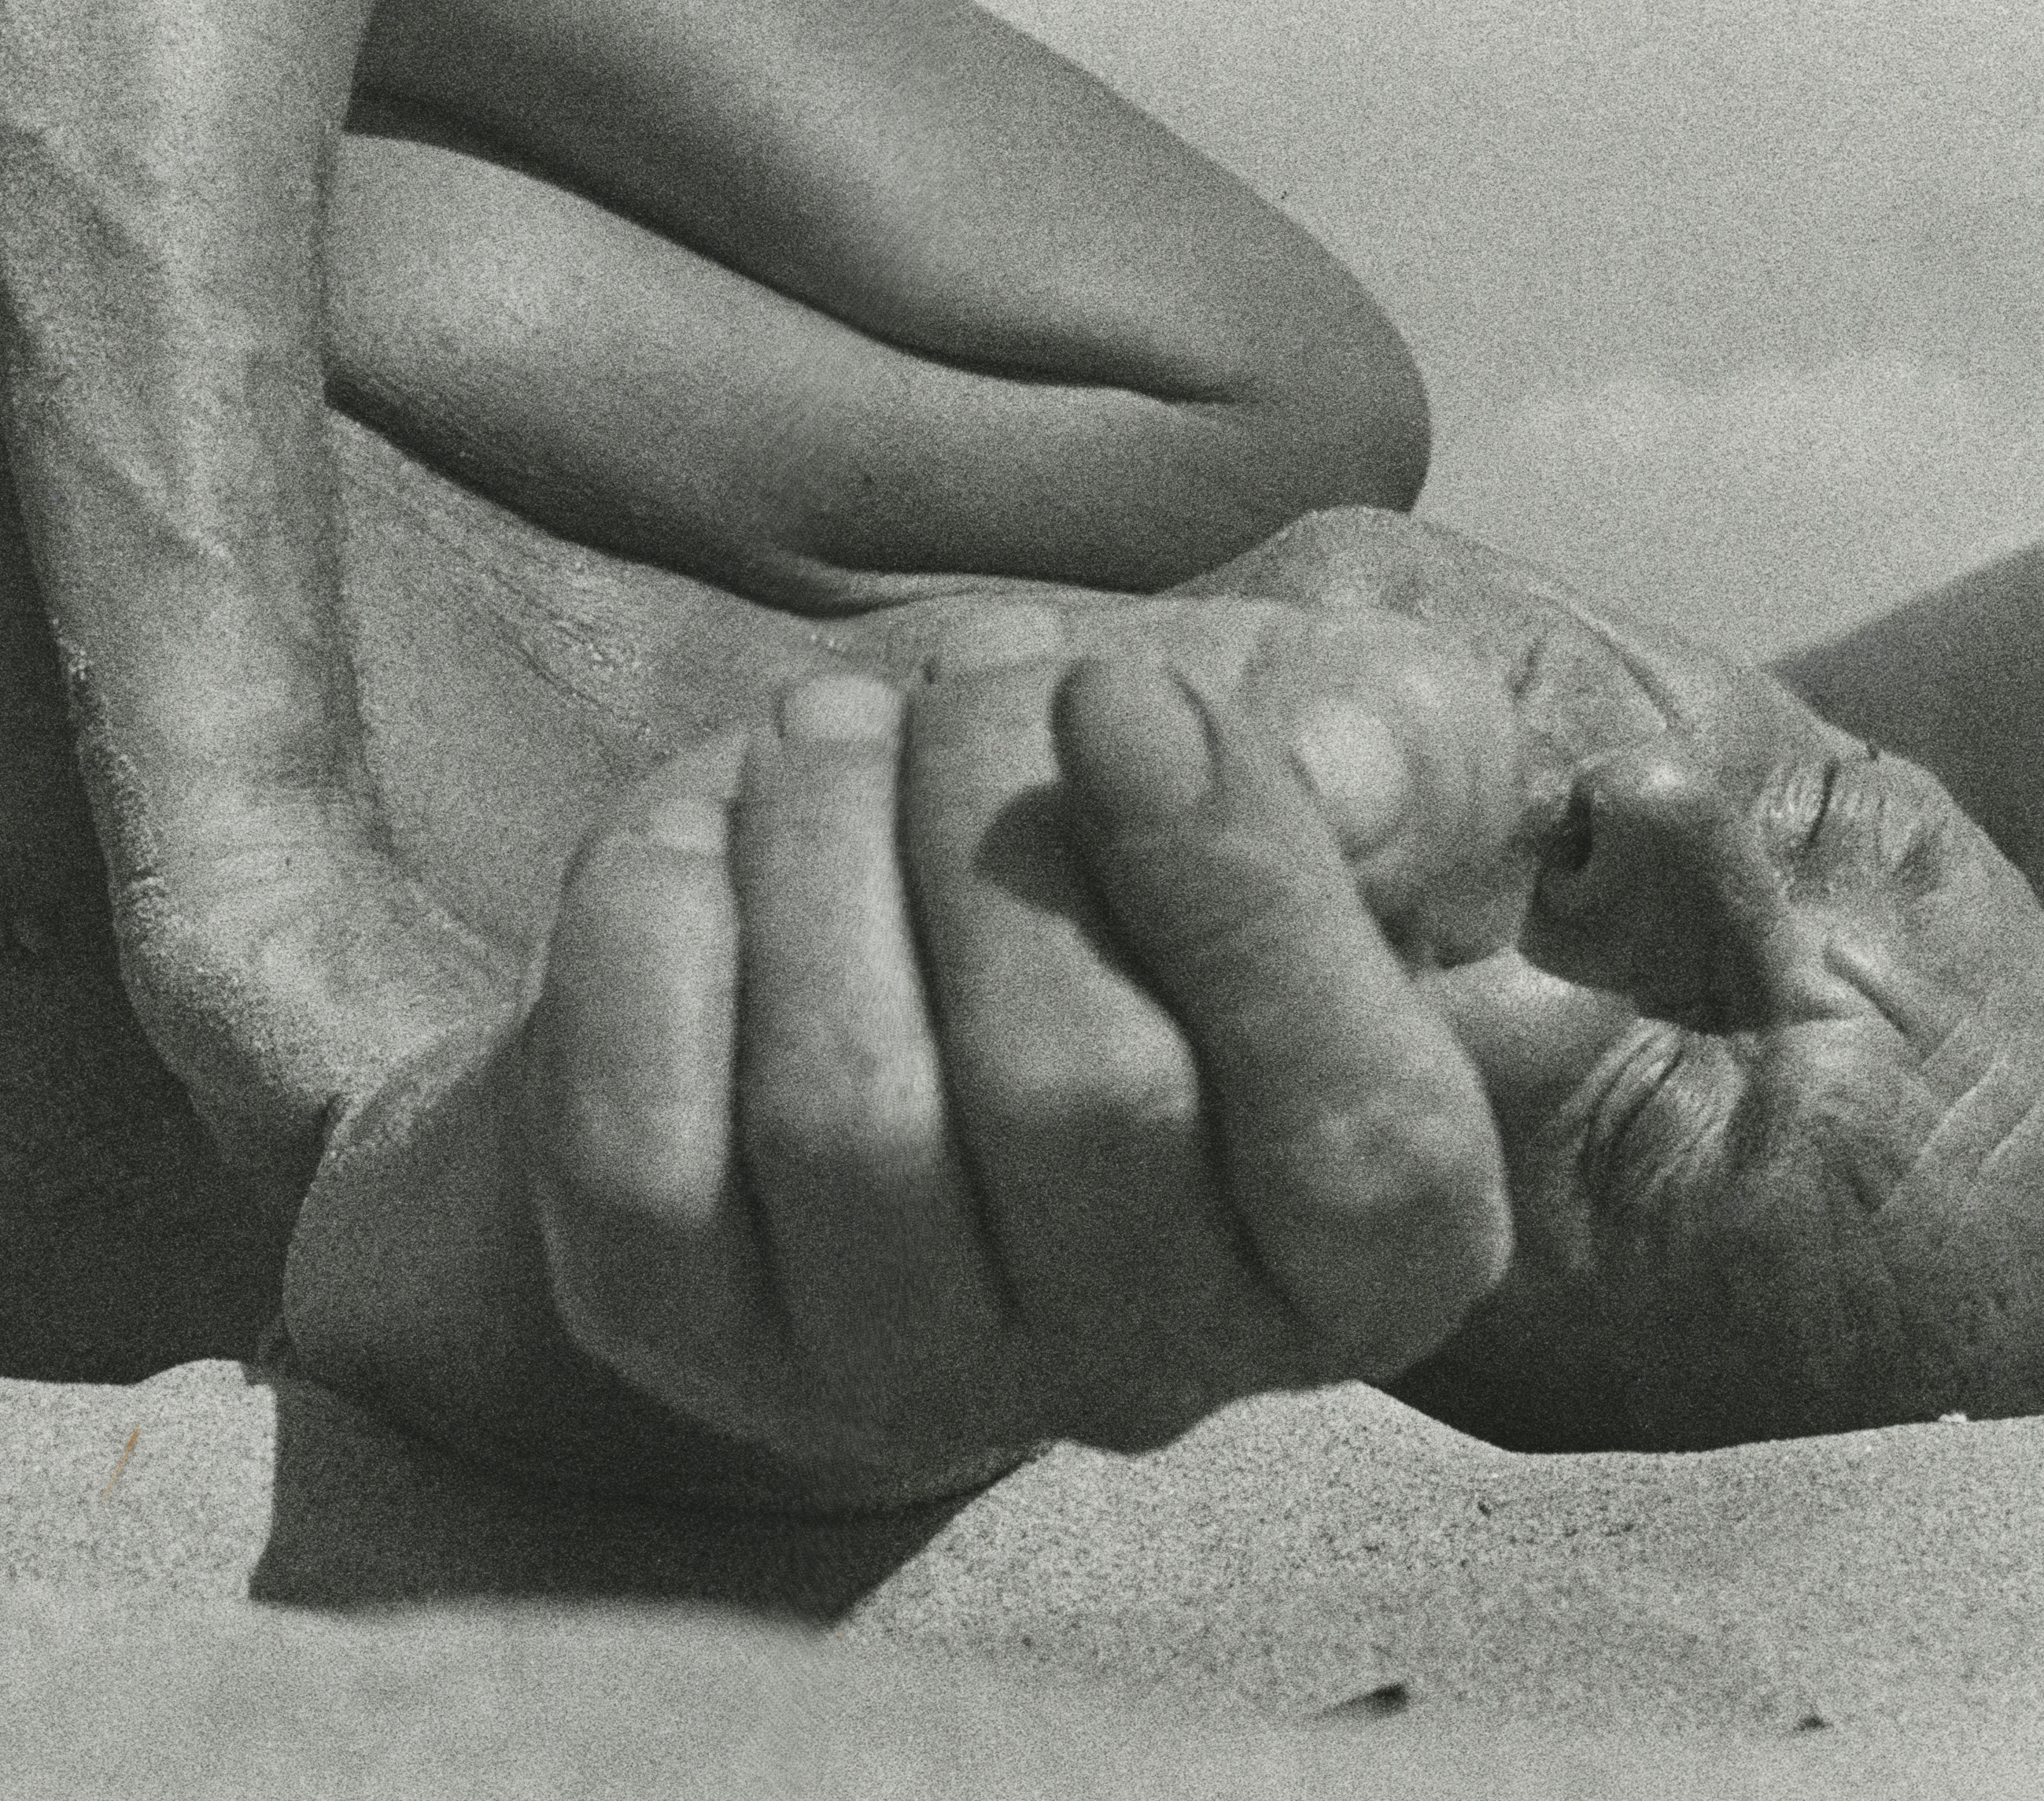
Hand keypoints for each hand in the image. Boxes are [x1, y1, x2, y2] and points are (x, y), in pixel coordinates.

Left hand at [517, 607, 1528, 1490]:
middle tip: (975, 667)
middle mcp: (1155, 1364)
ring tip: (834, 725)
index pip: (1359, 1141)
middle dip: (995, 813)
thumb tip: (1342, 771)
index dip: (1238, 890)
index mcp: (1376, 1251)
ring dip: (824, 846)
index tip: (1123, 686)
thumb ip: (1404, 744)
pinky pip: (639, 1155)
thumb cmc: (1154, 816)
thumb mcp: (1337, 741)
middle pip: (1079, 1096)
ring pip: (850, 1119)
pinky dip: (651, 944)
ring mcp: (908, 1377)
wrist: (887, 903)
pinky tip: (699, 841)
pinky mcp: (689, 1334)